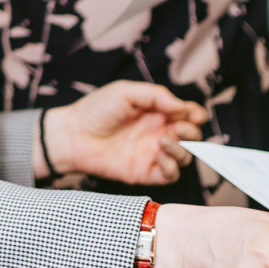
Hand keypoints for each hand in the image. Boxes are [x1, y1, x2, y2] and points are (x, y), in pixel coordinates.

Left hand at [42, 82, 205, 185]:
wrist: (73, 135)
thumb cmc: (95, 110)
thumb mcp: (126, 92)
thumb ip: (157, 96)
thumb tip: (183, 106)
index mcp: (156, 112)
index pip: (186, 114)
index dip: (195, 115)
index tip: (195, 115)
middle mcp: (158, 133)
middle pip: (191, 136)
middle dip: (192, 132)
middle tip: (180, 128)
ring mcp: (153, 153)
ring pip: (184, 157)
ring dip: (182, 150)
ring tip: (163, 141)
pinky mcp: (145, 172)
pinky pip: (170, 175)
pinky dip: (172, 167)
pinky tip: (160, 156)